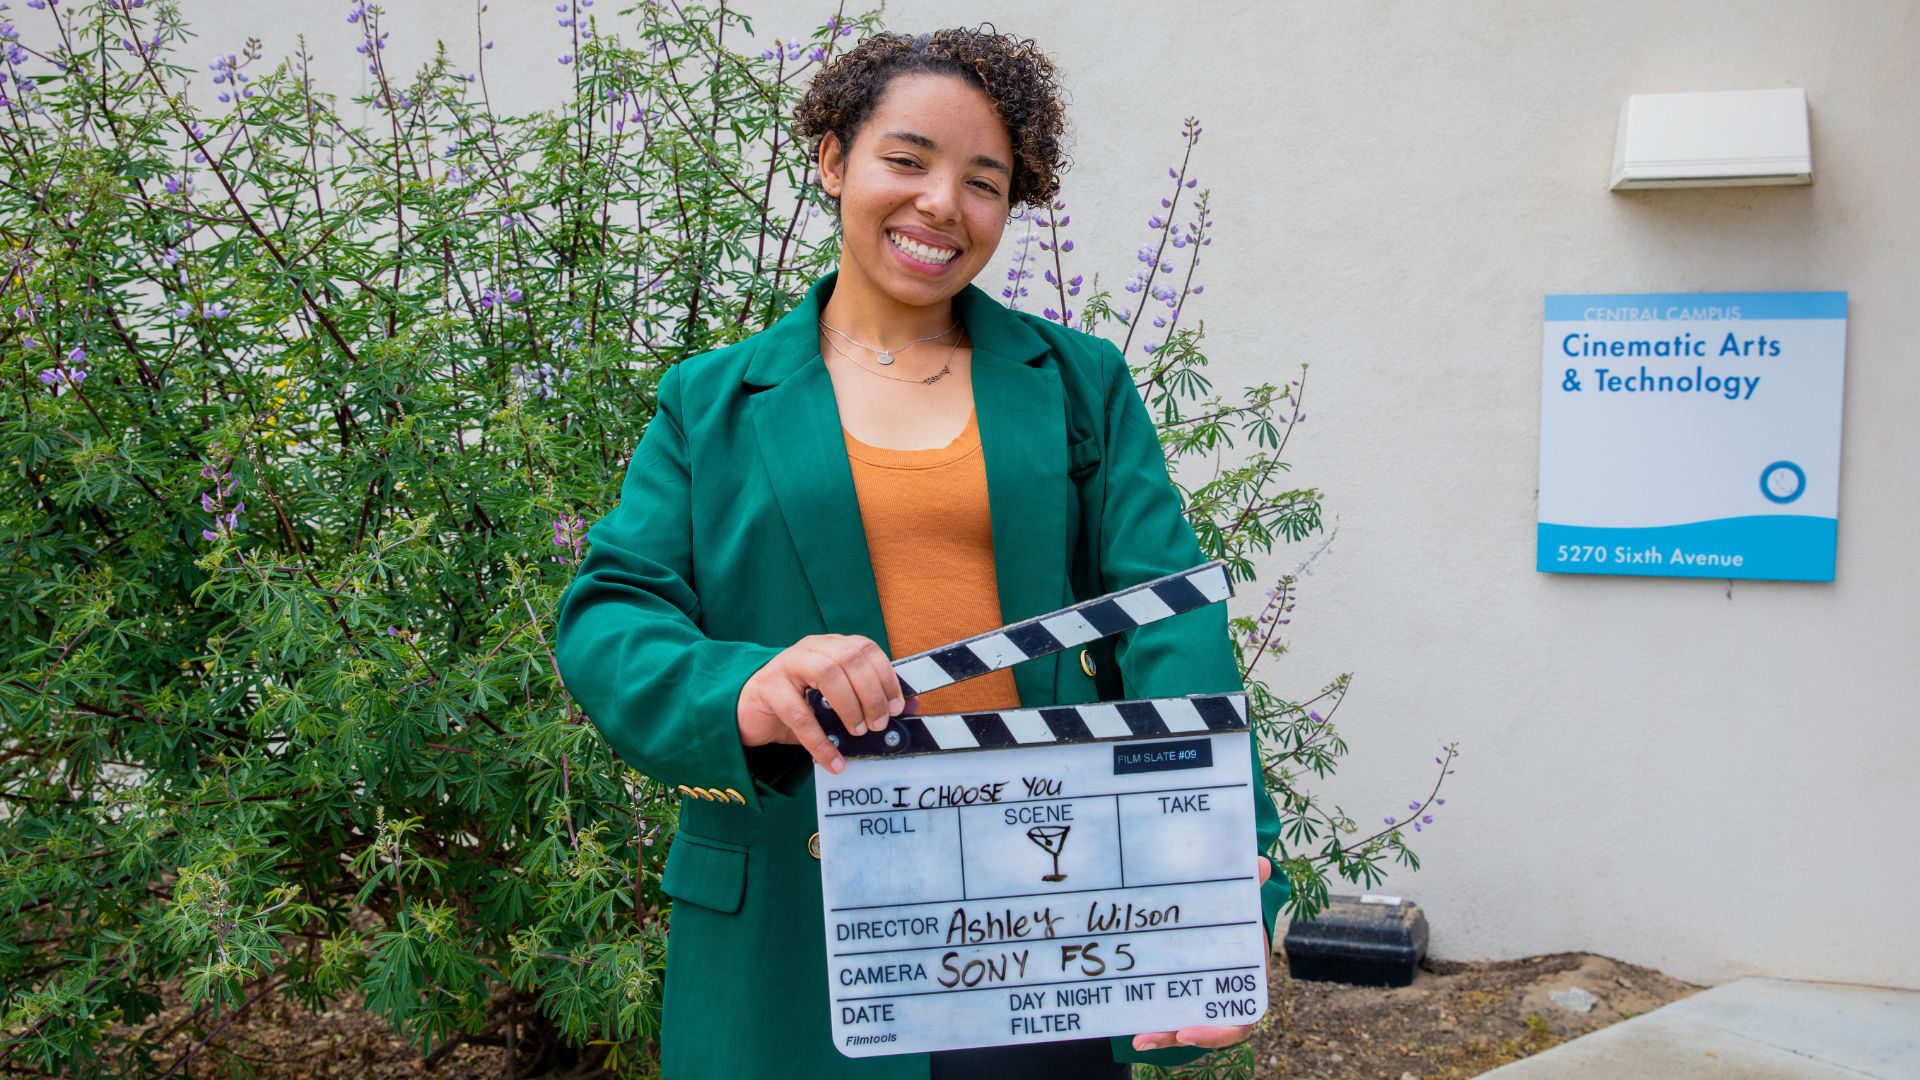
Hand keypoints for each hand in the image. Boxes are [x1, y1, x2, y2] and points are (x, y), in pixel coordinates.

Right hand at [736, 633, 916, 773]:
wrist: (747, 713)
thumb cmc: (795, 706)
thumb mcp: (834, 705)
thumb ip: (868, 703)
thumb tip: (911, 708)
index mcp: (829, 646)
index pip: (865, 648)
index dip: (886, 676)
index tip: (897, 706)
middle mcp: (809, 649)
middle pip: (849, 658)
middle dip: (871, 693)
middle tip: (878, 724)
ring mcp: (785, 664)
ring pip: (826, 673)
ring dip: (849, 706)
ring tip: (858, 732)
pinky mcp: (766, 687)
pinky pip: (798, 714)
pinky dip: (819, 741)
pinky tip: (832, 759)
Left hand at [1130, 856, 1271, 1051]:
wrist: (1215, 921)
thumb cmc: (1232, 920)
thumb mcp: (1239, 904)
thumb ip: (1248, 886)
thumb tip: (1261, 863)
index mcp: (1246, 982)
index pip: (1237, 1019)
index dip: (1215, 1032)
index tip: (1186, 1031)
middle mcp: (1224, 998)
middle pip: (1207, 1030)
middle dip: (1182, 1037)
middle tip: (1155, 1036)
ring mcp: (1202, 1000)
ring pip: (1185, 1027)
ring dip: (1164, 1035)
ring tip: (1140, 1037)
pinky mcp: (1181, 997)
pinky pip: (1170, 1017)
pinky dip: (1155, 1024)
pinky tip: (1134, 1028)